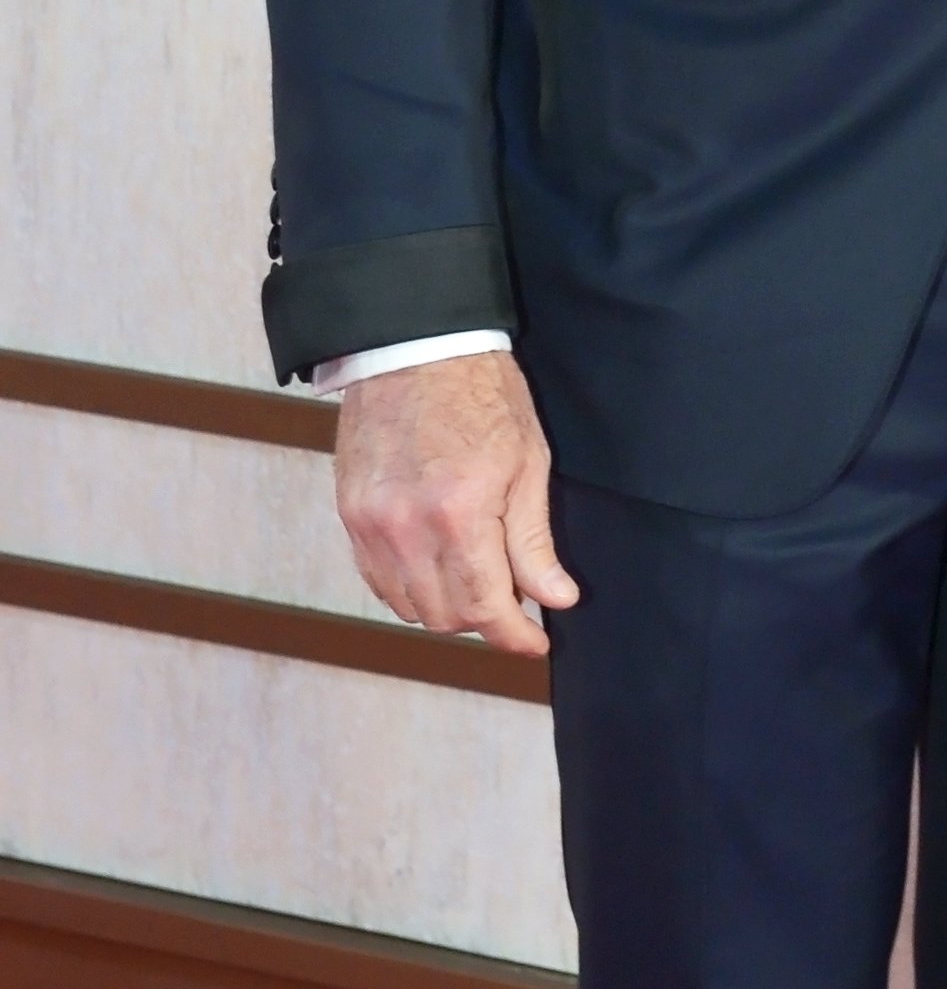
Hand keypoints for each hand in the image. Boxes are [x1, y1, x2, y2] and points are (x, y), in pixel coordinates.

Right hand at [333, 350, 577, 656]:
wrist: (414, 347)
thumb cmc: (481, 394)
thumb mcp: (528, 462)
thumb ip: (535, 541)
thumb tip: (556, 599)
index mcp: (460, 514)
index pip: (485, 607)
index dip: (514, 635)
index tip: (534, 641)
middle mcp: (406, 529)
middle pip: (444, 616)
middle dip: (484, 618)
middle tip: (511, 596)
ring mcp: (370, 525)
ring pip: (408, 606)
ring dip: (445, 605)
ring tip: (474, 575)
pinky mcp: (349, 515)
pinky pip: (377, 580)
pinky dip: (409, 585)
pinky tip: (436, 562)